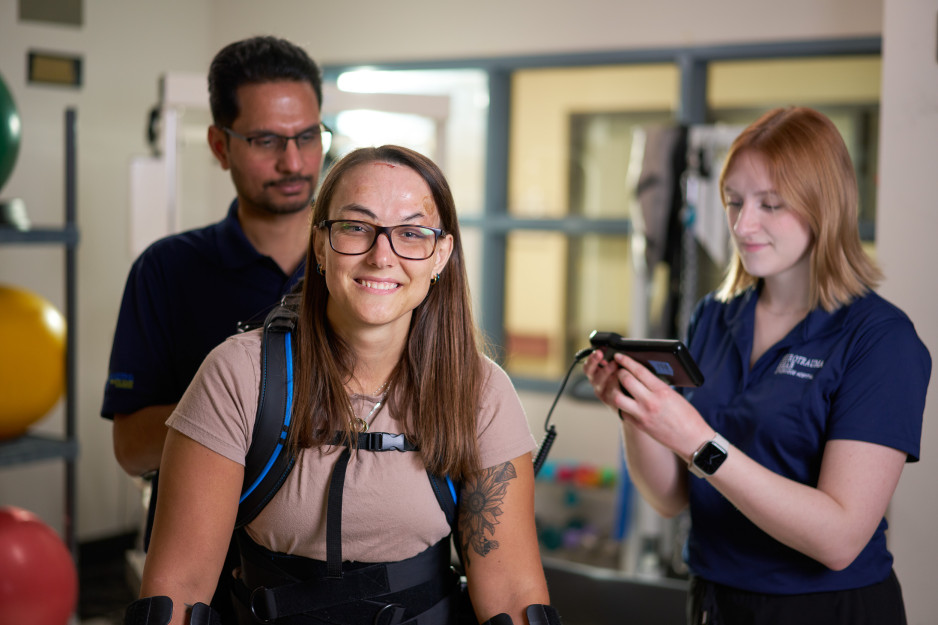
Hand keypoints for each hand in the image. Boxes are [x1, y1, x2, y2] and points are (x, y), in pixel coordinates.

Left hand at [584, 350, 709, 460]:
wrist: (692, 440)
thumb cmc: (687, 416)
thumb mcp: (674, 395)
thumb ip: (657, 386)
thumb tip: (642, 376)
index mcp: (662, 391)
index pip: (639, 370)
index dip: (627, 361)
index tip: (619, 356)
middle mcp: (650, 402)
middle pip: (625, 380)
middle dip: (619, 372)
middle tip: (619, 370)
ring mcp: (642, 415)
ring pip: (618, 397)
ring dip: (615, 389)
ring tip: (617, 386)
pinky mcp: (639, 425)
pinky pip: (622, 412)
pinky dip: (621, 404)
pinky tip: (624, 400)